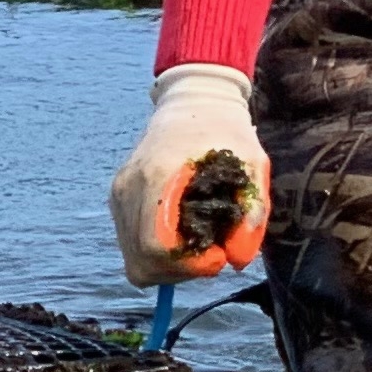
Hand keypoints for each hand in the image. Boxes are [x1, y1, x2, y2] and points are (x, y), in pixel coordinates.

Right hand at [108, 63, 270, 288]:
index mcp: (159, 176)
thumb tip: (237, 260)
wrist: (193, 101)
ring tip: (200, 242)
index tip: (219, 255)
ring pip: (134, 261)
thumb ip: (251, 211)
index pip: (155, 247)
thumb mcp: (253, 164)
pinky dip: (158, 252)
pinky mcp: (118, 199)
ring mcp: (119, 194)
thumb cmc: (226, 132)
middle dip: (181, 270)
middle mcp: (129, 188)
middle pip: (141, 263)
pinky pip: (132, 246)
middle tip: (212, 253)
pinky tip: (184, 233)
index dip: (188, 265)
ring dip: (169, 265)